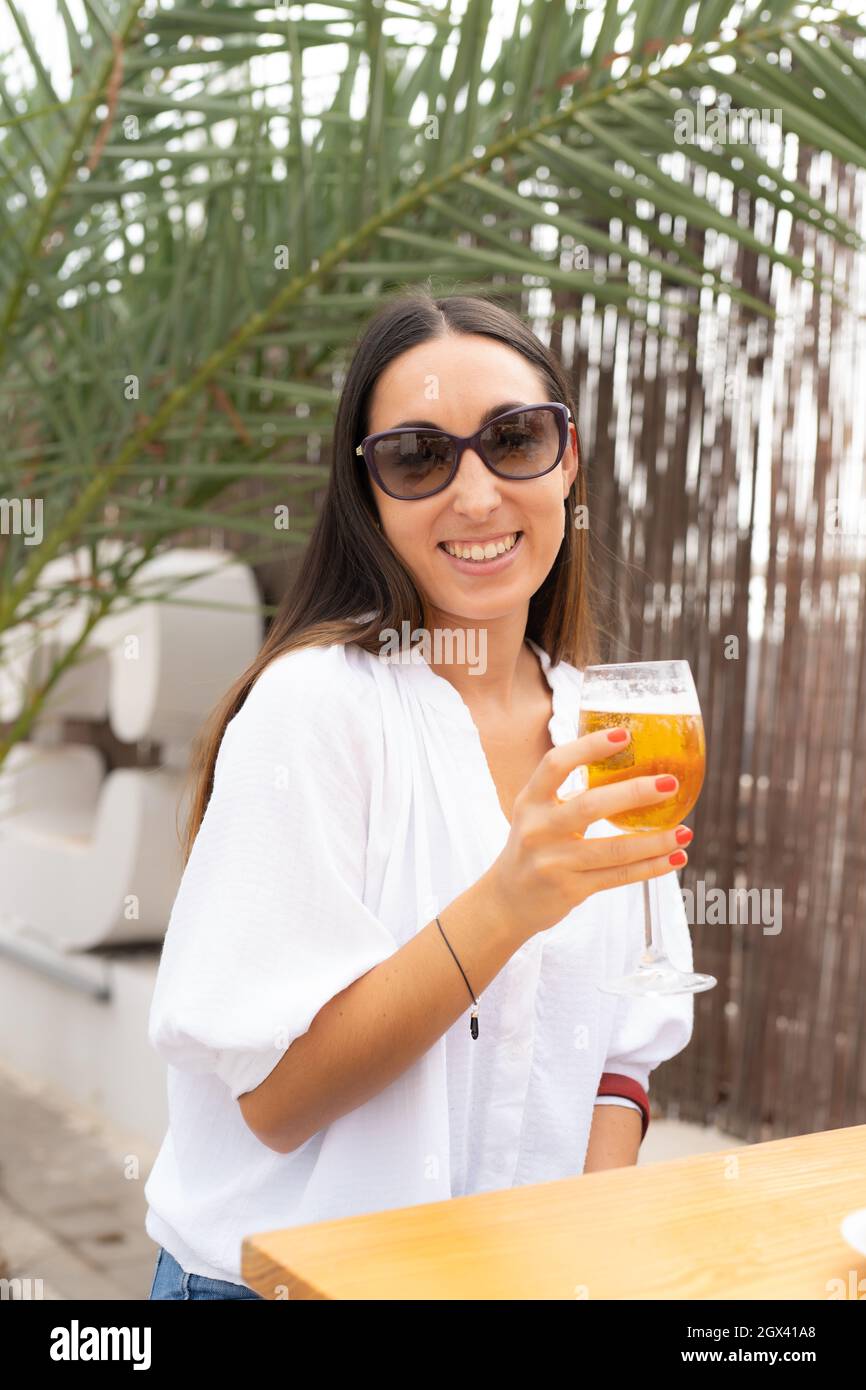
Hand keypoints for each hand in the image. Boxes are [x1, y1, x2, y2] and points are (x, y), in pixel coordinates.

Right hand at [490, 727, 691, 938]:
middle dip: (634, 793)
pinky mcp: (570, 889)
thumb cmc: (535, 846)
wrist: (508, 900)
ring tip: (685, 831)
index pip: (556, 764)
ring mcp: (553, 862)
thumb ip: (572, 794)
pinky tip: (674, 857)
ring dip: (654, 840)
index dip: (589, 747)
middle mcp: (539, 829)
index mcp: (531, 801)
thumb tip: (630, 769)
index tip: (624, 735)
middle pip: (590, 806)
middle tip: (671, 783)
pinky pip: (618, 876)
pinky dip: (651, 867)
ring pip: (613, 850)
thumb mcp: (539, 814)